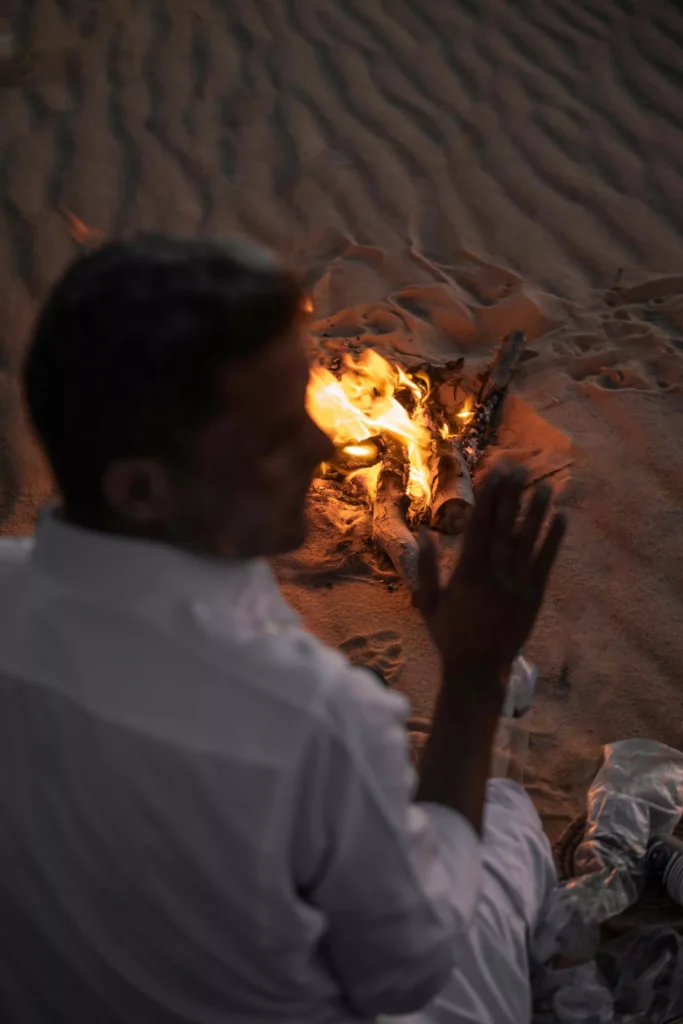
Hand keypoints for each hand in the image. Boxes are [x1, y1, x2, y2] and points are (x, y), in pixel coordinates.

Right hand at [416, 466, 565, 686]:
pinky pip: (546, 563)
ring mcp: (516, 585)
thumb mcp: (428, 602)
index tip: (496, 473)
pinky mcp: (533, 597)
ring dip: (537, 512)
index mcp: (467, 572)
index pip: (480, 526)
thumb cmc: (449, 636)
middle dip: (512, 495)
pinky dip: (554, 540)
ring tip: (546, 486)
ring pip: (528, 541)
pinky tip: (562, 519)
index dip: (489, 497)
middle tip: (520, 467)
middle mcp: (493, 574)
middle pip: (504, 526)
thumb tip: (426, 535)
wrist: (477, 670)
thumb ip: (425, 568)